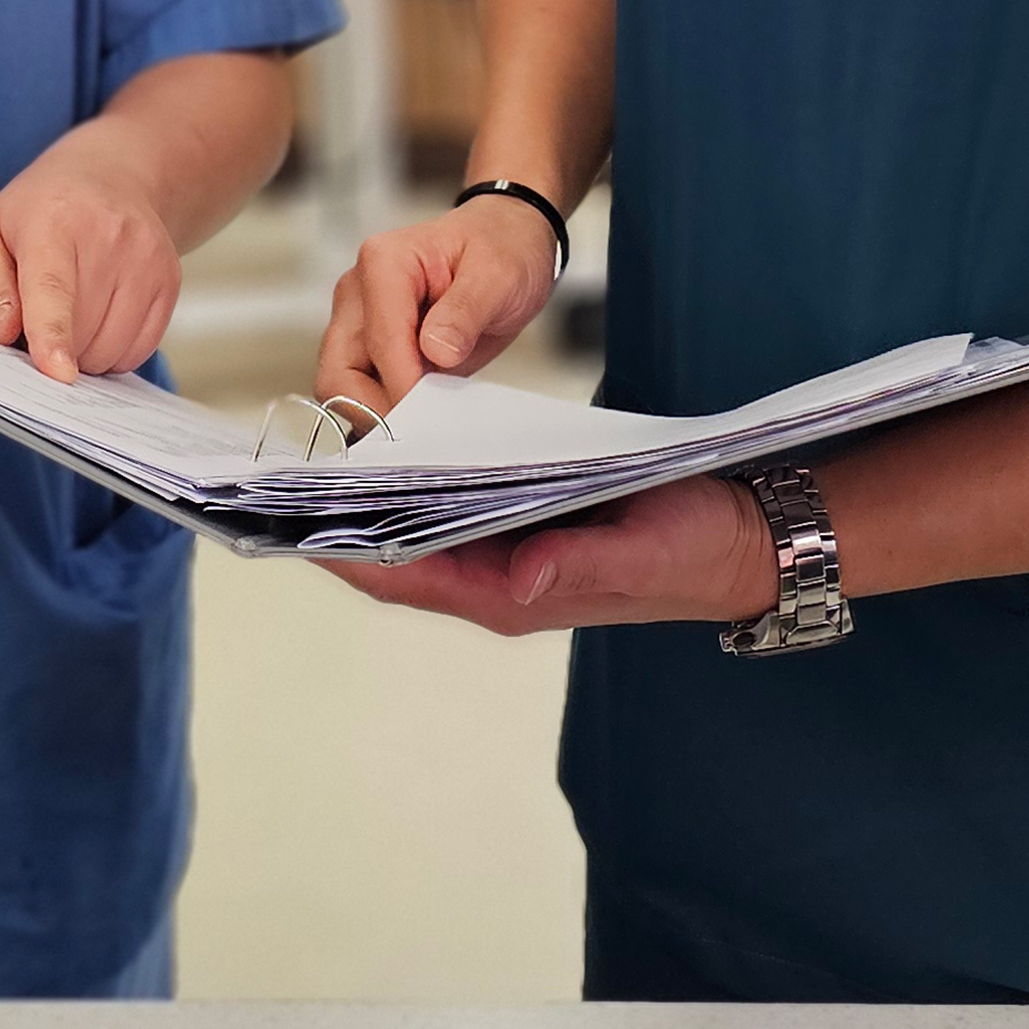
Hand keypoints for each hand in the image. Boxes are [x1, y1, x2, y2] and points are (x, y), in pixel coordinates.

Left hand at [0, 158, 180, 382]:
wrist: (112, 176)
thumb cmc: (43, 213)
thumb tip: (6, 333)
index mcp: (53, 222)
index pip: (53, 288)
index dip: (53, 334)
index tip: (58, 372)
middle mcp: (109, 235)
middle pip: (82, 331)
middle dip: (55, 345)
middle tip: (43, 315)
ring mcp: (147, 257)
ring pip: (112, 349)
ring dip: (85, 353)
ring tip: (74, 313)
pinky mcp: (170, 279)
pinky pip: (140, 349)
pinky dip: (114, 351)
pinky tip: (102, 318)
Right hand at [317, 194, 560, 412]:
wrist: (503, 240)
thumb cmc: (500, 247)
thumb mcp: (498, 275)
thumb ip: (465, 311)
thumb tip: (435, 350)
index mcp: (384, 262)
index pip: (380, 343)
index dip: (405, 386)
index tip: (433, 415)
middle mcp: (359, 290)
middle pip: (338, 371)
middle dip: (376, 408)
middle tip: (424, 426)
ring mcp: (358, 318)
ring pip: (340, 385)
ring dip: (379, 410)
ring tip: (429, 414)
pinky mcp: (367, 343)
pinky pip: (359, 387)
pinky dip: (384, 406)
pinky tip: (421, 407)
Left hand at [328, 473, 777, 633]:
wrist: (744, 534)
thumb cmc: (697, 550)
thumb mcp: (644, 553)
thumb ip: (580, 565)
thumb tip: (520, 578)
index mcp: (511, 595)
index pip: (403, 576)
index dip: (341, 551)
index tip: (289, 520)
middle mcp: (497, 578)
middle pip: (395, 553)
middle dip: (341, 517)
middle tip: (285, 469)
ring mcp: (509, 551)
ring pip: (419, 524)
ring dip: (375, 492)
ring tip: (322, 442)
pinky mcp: (526, 521)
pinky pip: (453, 502)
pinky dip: (419, 474)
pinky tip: (397, 433)